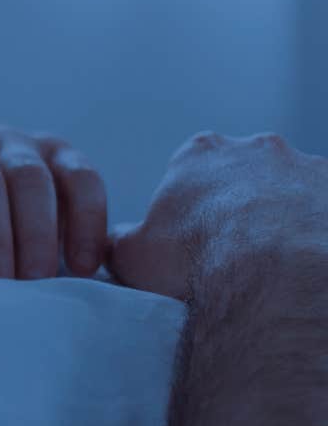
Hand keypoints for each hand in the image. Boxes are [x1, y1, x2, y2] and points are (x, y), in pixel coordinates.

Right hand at [108, 131, 327, 302]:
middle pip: (243, 176)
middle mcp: (255, 149)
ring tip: (275, 264)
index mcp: (199, 155)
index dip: (188, 207)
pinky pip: (322, 211)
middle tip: (234, 253)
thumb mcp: (132, 256)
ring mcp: (304, 167)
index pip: (189, 171)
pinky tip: (303, 261)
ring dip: (282, 218)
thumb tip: (118, 243)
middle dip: (239, 207)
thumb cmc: (197, 260)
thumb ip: (123, 241)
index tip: (190, 239)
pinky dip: (314, 232)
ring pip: (290, 191)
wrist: (275, 276)